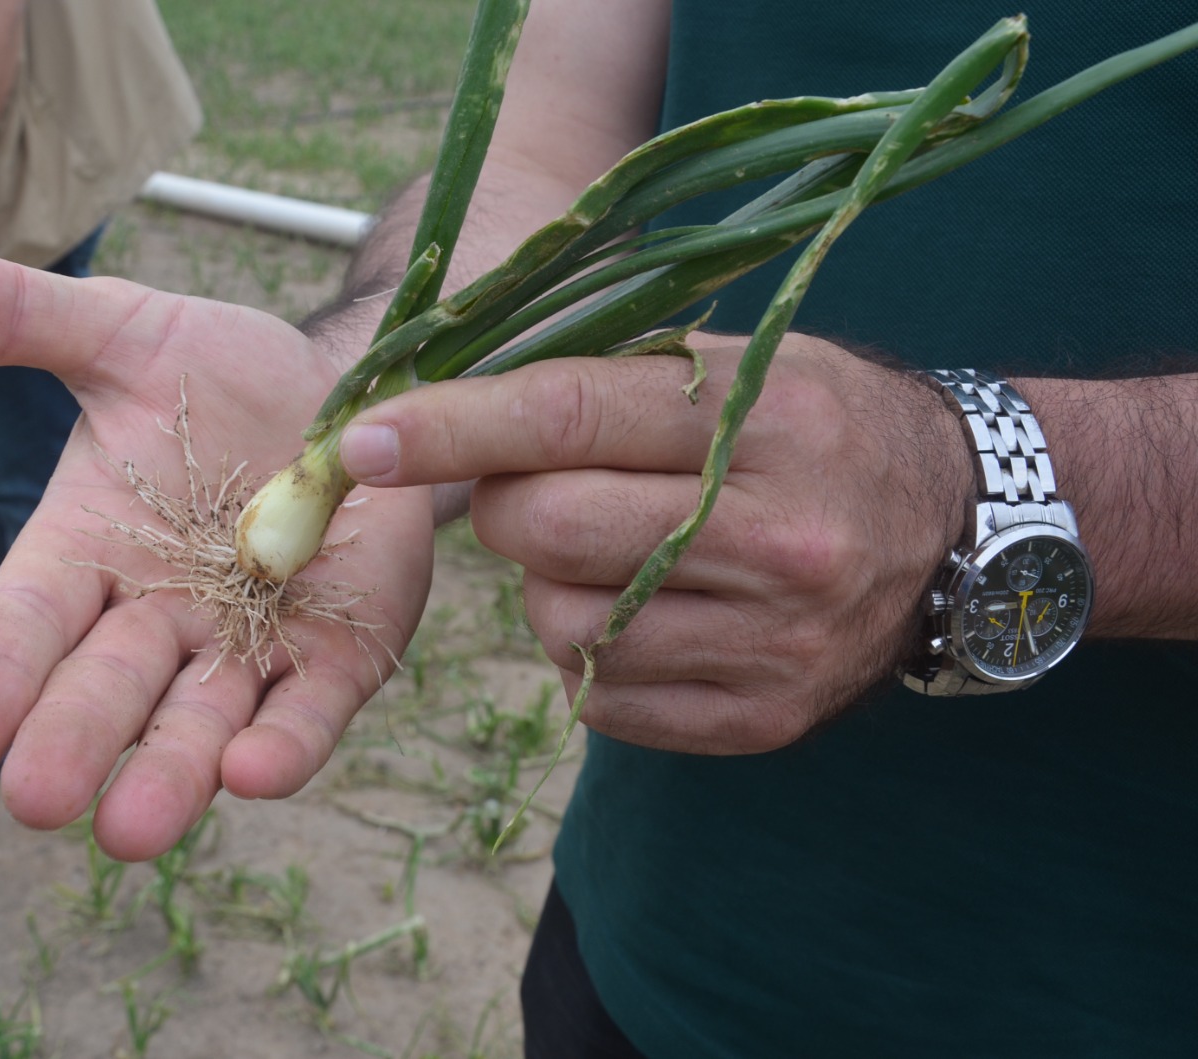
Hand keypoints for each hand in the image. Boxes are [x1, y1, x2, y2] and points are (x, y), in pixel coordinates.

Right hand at [0, 249, 434, 859]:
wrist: (358, 392)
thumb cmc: (222, 376)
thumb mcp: (122, 333)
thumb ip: (11, 317)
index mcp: (89, 551)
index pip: (22, 622)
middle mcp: (159, 618)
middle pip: (104, 687)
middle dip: (71, 738)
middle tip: (32, 797)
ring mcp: (250, 647)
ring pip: (199, 724)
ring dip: (168, 775)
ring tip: (130, 830)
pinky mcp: (339, 657)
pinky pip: (307, 711)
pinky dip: (283, 745)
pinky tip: (253, 773)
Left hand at [338, 333, 968, 753]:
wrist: (955, 529)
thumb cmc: (817, 424)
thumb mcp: (736, 361)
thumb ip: (599, 372)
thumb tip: (434, 395)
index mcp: (763, 418)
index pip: (564, 416)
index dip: (447, 428)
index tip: (361, 439)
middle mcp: (778, 535)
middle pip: (544, 529)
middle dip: (504, 505)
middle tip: (538, 486)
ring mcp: (775, 638)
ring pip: (560, 623)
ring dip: (548, 584)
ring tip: (616, 550)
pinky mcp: (765, 715)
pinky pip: (601, 696)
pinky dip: (590, 651)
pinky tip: (643, 609)